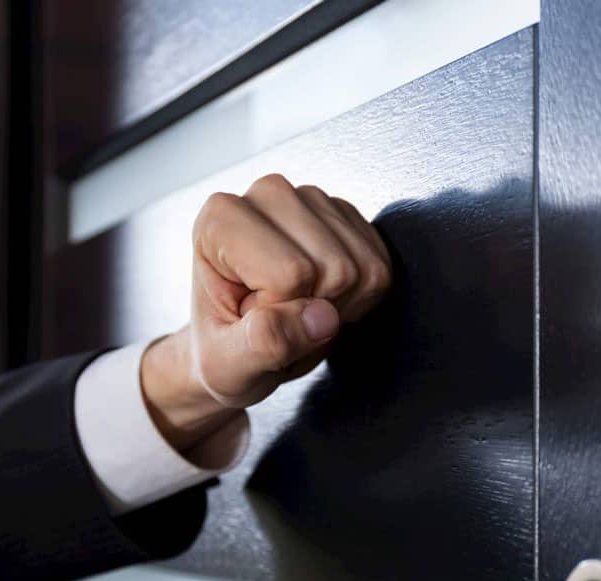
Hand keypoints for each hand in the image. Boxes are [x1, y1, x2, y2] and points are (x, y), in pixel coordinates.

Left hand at [141, 173, 391, 452]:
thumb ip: (264, 343)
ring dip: (337, 306)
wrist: (239, 347)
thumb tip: (320, 317)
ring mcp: (311, 200)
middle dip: (313, 310)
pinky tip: (322, 299)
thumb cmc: (223, 352)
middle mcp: (266, 195)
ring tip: (296, 308)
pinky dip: (360, 298)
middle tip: (277, 317)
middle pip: (333, 267)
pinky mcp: (345, 215)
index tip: (252, 318)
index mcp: (220, 219)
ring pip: (362, 267)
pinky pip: (381, 266)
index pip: (290, 273)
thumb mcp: (229, 365)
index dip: (281, 313)